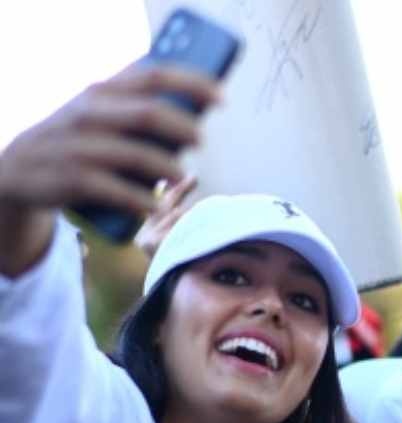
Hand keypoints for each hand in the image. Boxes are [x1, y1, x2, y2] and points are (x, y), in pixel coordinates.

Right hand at [0, 60, 218, 275]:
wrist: (16, 170)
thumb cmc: (75, 140)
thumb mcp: (97, 113)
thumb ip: (135, 105)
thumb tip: (194, 106)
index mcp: (101, 91)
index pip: (154, 76)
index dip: (193, 84)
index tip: (221, 98)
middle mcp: (89, 114)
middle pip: (150, 114)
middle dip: (185, 128)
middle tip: (200, 140)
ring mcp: (79, 147)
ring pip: (138, 156)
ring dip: (169, 169)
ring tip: (180, 177)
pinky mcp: (72, 179)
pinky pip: (119, 191)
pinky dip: (143, 201)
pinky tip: (154, 206)